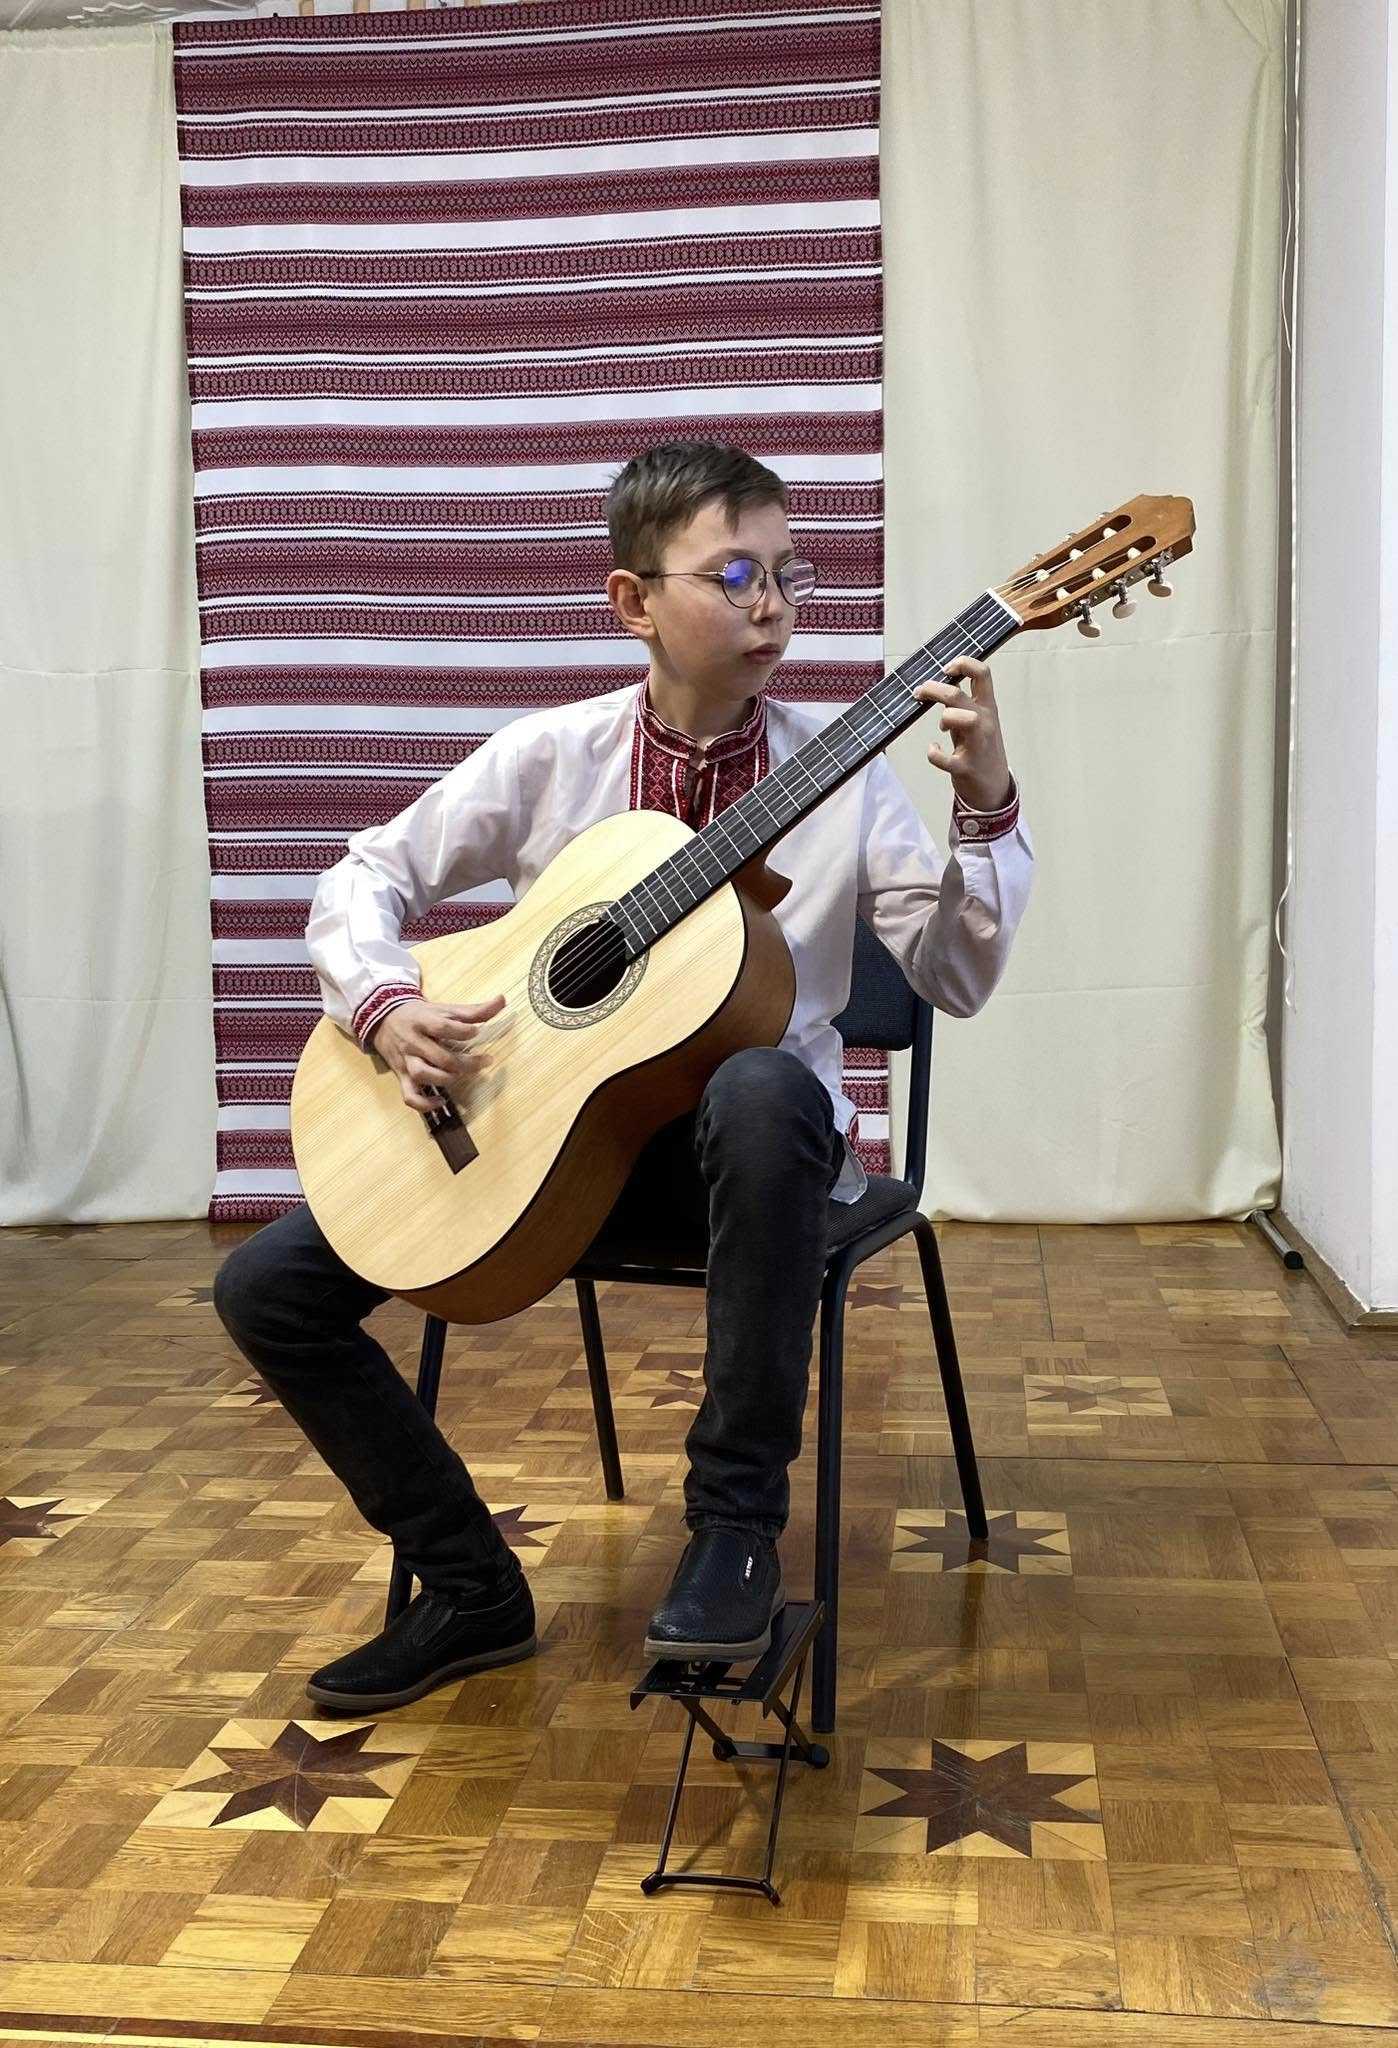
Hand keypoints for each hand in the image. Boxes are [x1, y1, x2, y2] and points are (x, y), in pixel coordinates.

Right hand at [370, 994, 506, 1113]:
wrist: (383, 1019)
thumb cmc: (421, 1015)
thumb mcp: (445, 1009)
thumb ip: (474, 1010)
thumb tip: (502, 1000)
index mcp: (423, 1022)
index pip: (441, 1027)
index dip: (462, 1032)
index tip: (478, 1032)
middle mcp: (413, 1042)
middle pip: (439, 1057)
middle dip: (466, 1063)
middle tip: (486, 1061)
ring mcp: (406, 1061)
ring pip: (423, 1074)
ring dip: (446, 1079)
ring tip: (463, 1075)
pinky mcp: (401, 1076)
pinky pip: (409, 1096)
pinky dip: (425, 1104)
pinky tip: (441, 1101)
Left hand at [913, 656, 1012, 811]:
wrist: (993, 787)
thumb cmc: (979, 748)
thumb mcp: (976, 720)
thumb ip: (960, 703)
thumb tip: (936, 682)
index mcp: (987, 707)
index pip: (983, 673)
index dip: (963, 663)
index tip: (946, 668)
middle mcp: (985, 722)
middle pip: (957, 695)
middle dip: (933, 689)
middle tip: (920, 692)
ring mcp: (977, 745)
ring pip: (963, 719)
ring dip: (945, 718)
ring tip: (942, 727)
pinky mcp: (966, 767)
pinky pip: (945, 758)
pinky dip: (934, 753)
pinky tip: (934, 749)